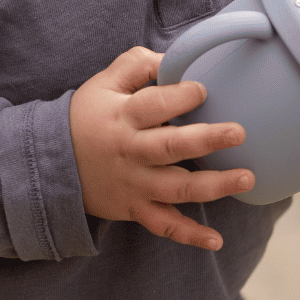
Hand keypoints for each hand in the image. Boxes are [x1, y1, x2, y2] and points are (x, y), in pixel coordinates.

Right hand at [69, 46, 254, 250]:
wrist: (52, 164)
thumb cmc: (87, 115)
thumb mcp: (104, 82)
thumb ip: (139, 65)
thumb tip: (175, 59)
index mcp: (123, 116)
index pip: (154, 105)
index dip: (180, 96)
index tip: (203, 89)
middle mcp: (131, 152)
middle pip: (170, 148)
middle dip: (206, 140)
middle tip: (239, 132)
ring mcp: (134, 184)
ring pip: (175, 189)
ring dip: (213, 186)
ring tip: (247, 178)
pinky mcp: (135, 208)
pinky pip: (164, 225)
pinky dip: (189, 236)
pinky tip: (216, 240)